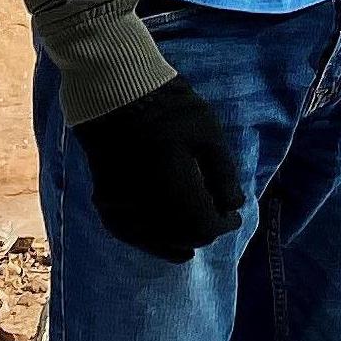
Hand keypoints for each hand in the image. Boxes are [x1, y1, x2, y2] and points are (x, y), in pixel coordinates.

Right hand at [74, 74, 245, 260]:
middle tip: (220, 220)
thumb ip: (222, 173)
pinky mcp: (106, 205)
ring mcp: (120, 208)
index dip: (223, 225)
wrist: (116, 96)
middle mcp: (144, 207)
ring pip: (156, 241)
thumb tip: (234, 206)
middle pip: (181, 237)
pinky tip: (169, 244)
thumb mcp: (207, 132)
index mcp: (171, 189)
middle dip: (204, 232)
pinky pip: (133, 236)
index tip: (235, 217)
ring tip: (199, 237)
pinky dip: (154, 242)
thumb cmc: (169, 111)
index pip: (203, 225)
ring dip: (180, 241)